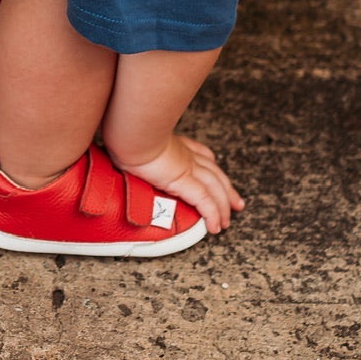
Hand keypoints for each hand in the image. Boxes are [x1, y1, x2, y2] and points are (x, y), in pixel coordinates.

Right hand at [114, 133, 245, 233]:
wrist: (131, 134)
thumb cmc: (127, 135)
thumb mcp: (135, 141)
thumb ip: (136, 149)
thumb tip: (123, 150)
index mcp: (176, 145)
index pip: (202, 155)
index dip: (213, 166)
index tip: (218, 175)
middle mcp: (186, 155)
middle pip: (215, 174)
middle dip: (228, 190)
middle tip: (237, 203)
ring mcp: (188, 168)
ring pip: (215, 189)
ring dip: (224, 207)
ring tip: (226, 222)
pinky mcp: (184, 181)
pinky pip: (205, 202)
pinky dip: (213, 214)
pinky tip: (216, 226)